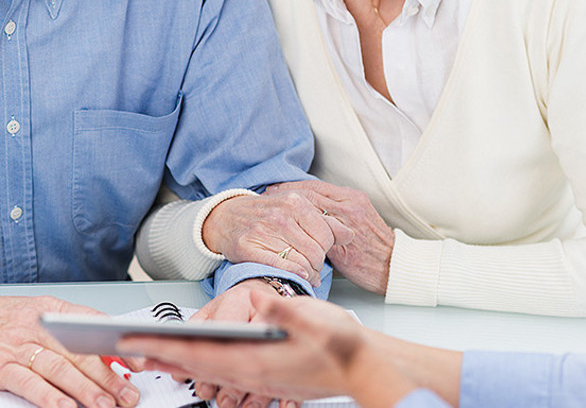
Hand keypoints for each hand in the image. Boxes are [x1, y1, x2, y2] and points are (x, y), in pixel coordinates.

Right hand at [0, 295, 140, 407]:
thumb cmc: (14, 318)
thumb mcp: (46, 312)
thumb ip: (75, 328)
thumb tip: (110, 352)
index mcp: (56, 312)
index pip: (96, 326)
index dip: (118, 346)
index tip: (138, 363)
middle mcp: (41, 329)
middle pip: (81, 354)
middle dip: (108, 376)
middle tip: (127, 394)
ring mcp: (21, 349)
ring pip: (60, 369)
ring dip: (85, 389)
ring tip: (105, 404)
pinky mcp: (3, 368)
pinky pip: (28, 383)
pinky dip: (48, 396)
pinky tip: (65, 407)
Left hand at [119, 291, 416, 406]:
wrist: (364, 368)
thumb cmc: (344, 344)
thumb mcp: (318, 320)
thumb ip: (287, 311)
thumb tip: (261, 302)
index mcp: (257, 362)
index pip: (200, 354)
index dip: (166, 347)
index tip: (136, 343)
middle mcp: (253, 374)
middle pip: (196, 367)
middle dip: (161, 357)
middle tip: (126, 350)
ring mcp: (260, 379)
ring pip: (207, 372)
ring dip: (178, 363)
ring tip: (154, 355)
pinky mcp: (267, 377)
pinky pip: (224, 374)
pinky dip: (202, 367)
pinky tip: (199, 363)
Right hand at [202, 191, 352, 286]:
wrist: (228, 216)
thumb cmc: (267, 213)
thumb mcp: (297, 208)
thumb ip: (325, 220)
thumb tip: (350, 233)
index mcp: (296, 201)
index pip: (327, 233)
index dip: (328, 247)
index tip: (323, 251)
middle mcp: (281, 214)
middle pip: (316, 250)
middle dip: (319, 263)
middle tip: (315, 266)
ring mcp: (264, 230)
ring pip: (301, 262)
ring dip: (308, 273)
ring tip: (307, 272)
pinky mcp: (249, 247)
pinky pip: (281, 267)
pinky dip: (293, 273)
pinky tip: (297, 273)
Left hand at [265, 182, 394, 294]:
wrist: (393, 266)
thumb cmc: (374, 246)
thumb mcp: (357, 221)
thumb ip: (337, 213)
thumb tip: (310, 212)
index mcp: (353, 198)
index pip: (316, 186)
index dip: (294, 187)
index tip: (277, 189)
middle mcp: (349, 206)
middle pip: (310, 195)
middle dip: (286, 196)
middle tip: (268, 197)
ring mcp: (345, 224)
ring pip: (310, 212)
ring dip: (288, 213)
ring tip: (272, 214)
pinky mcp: (342, 245)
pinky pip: (314, 235)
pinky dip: (298, 233)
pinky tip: (285, 236)